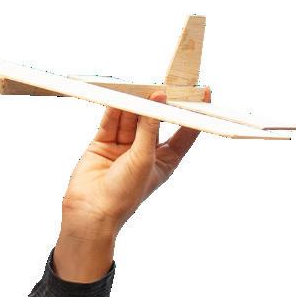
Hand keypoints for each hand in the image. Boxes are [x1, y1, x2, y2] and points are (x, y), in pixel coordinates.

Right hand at [60, 87, 211, 235]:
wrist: (92, 211)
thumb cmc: (124, 195)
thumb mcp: (144, 159)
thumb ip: (149, 128)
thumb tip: (157, 100)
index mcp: (165, 162)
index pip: (184, 134)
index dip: (192, 116)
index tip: (203, 97)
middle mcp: (146, 153)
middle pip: (155, 121)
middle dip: (157, 105)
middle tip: (162, 85)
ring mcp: (124, 147)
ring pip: (131, 119)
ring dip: (134, 105)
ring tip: (138, 88)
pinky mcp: (103, 143)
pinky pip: (111, 121)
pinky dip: (115, 109)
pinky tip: (120, 97)